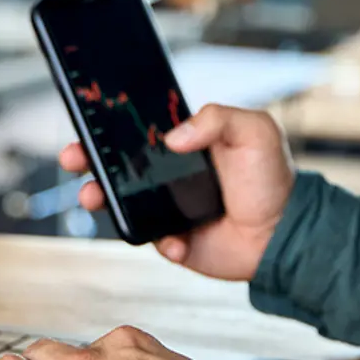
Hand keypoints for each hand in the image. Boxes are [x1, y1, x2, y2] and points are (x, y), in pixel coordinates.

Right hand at [59, 104, 295, 281]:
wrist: (286, 234)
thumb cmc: (274, 178)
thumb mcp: (255, 131)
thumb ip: (217, 119)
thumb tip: (174, 137)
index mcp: (186, 143)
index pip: (139, 131)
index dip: (110, 127)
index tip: (87, 124)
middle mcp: (171, 174)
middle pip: (117, 165)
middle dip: (88, 161)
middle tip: (73, 159)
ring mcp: (168, 208)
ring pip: (121, 202)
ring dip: (100, 199)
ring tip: (93, 197)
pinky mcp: (174, 240)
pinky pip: (151, 239)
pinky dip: (158, 240)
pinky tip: (176, 239)